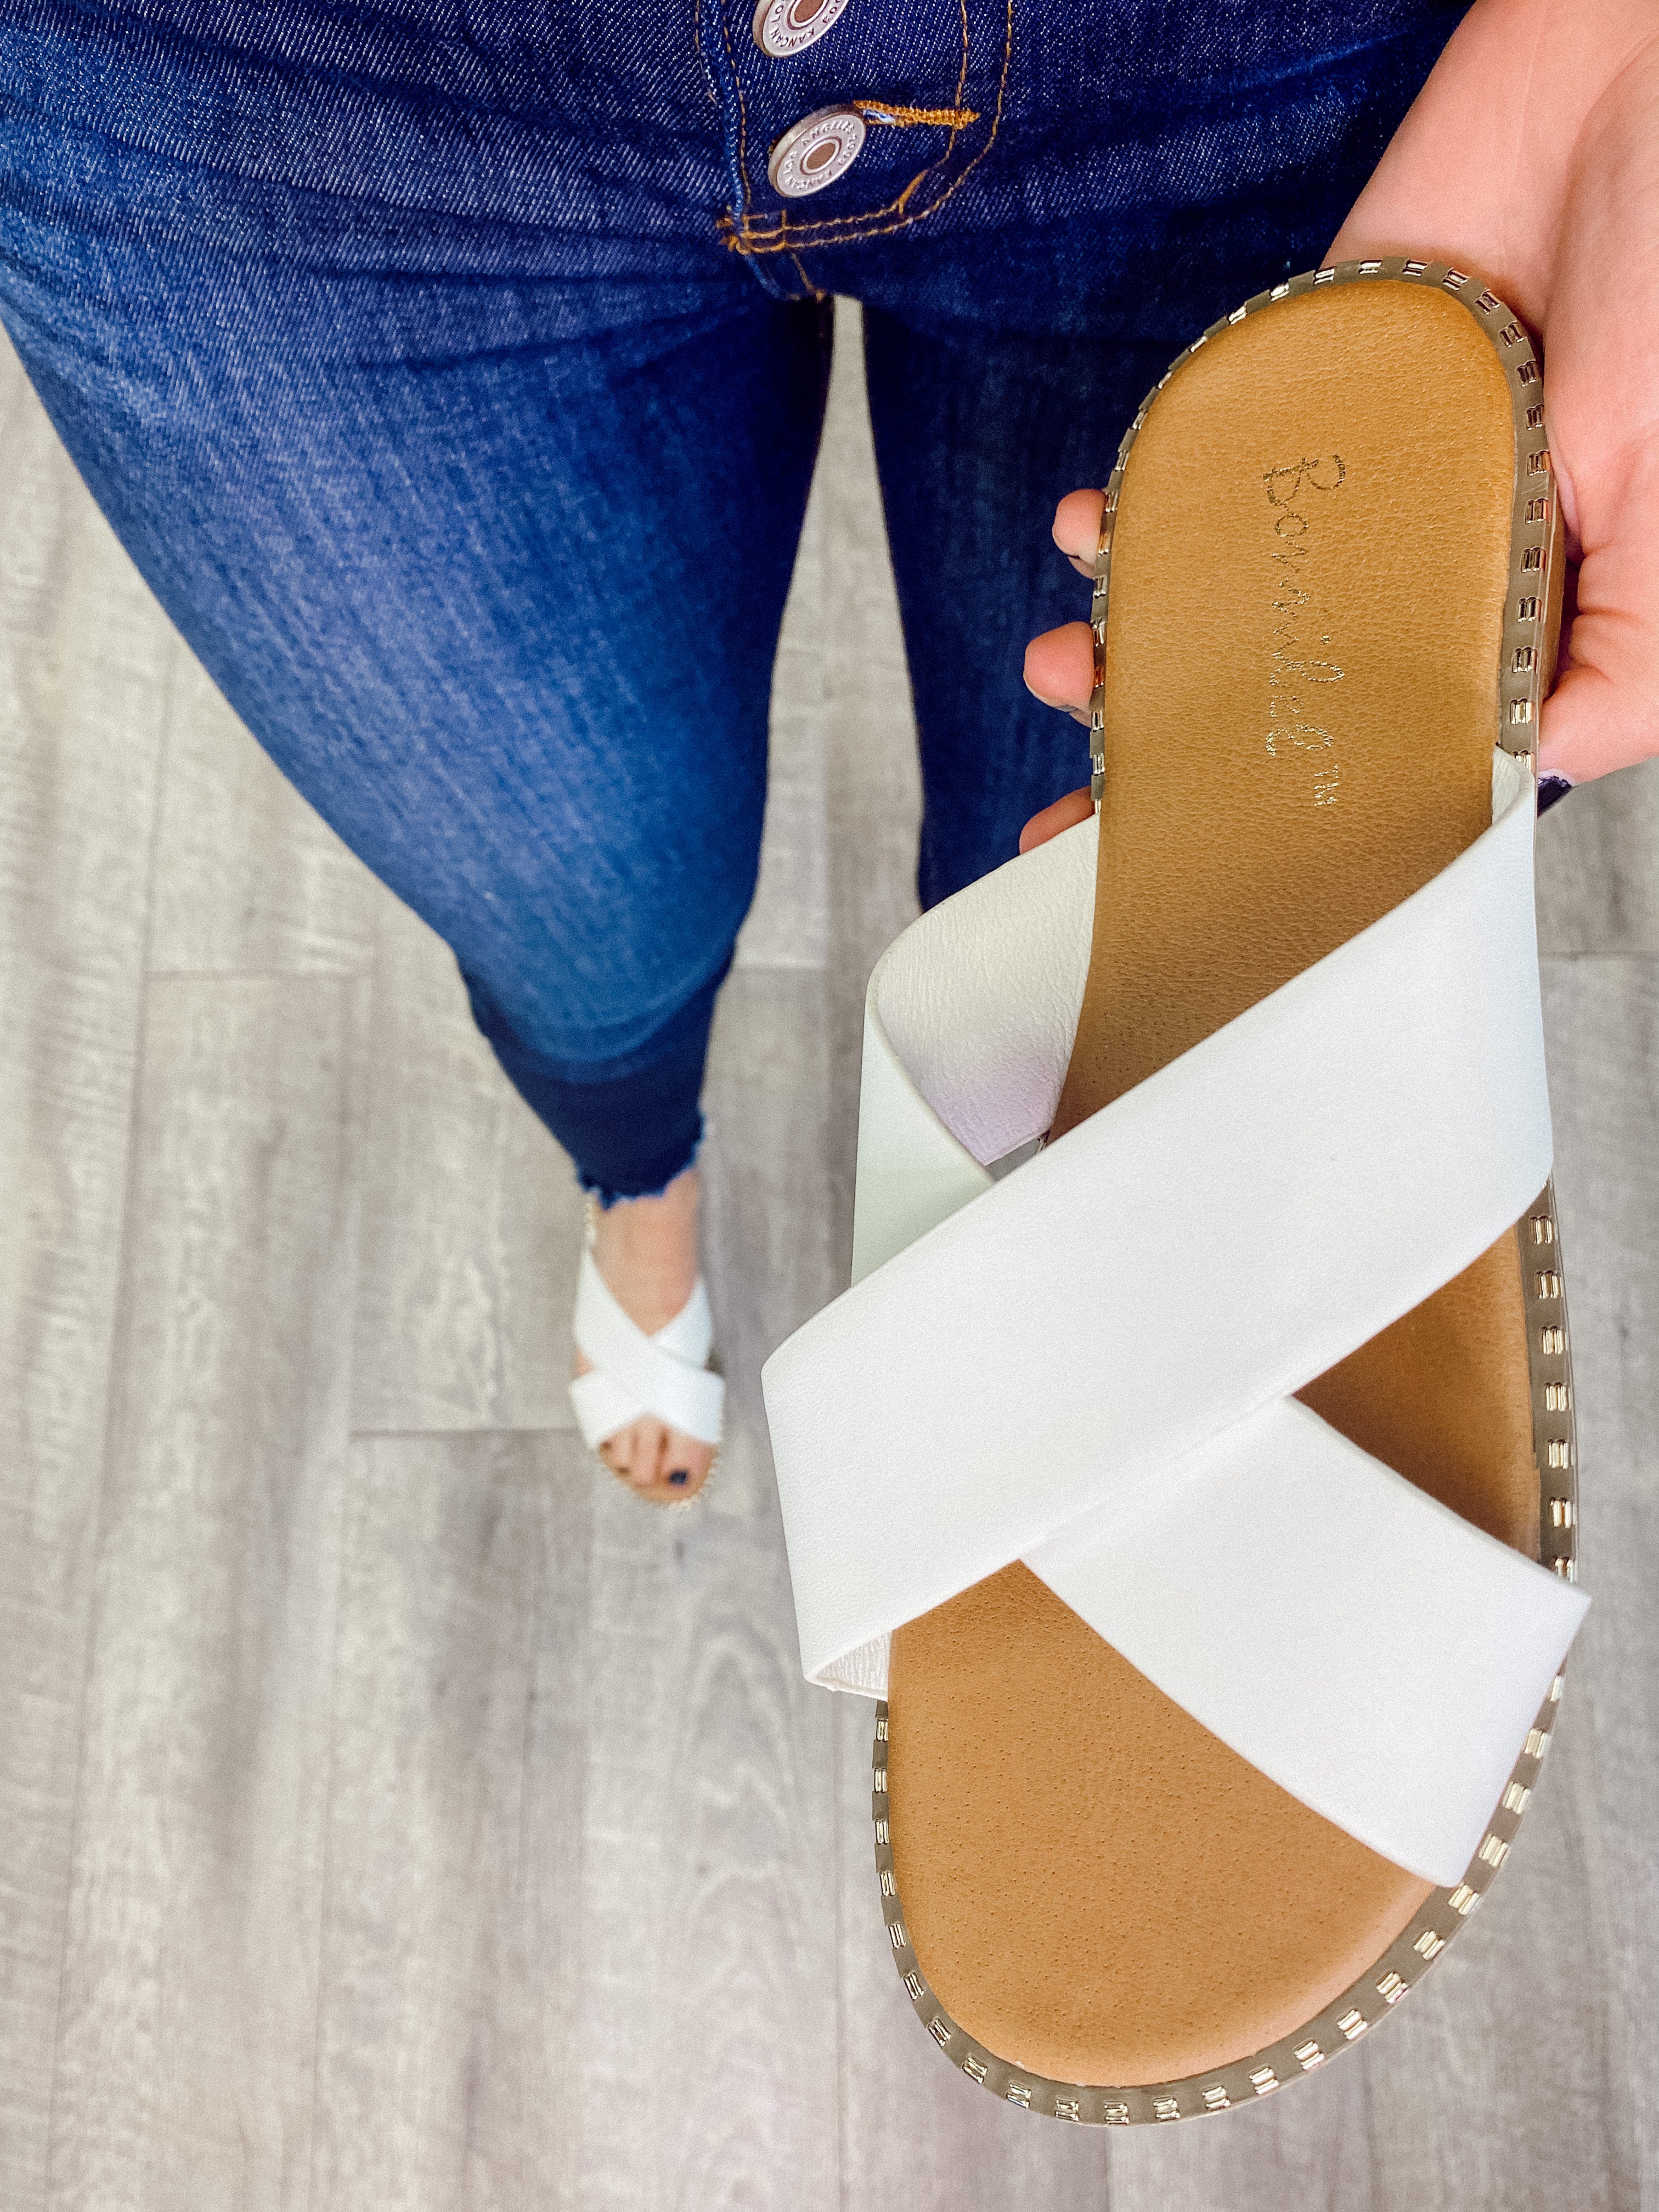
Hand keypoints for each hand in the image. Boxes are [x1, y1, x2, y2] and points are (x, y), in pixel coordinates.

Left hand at [1021, 0, 1658, 829]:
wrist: (1634, 78)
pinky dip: (1131, 506)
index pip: (1383, 759)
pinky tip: (1087, 529)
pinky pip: (1197, 468)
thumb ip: (1617, 665)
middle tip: (1074, 811)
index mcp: (1514, 619)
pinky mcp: (1301, 391)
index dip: (1287, 828)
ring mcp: (1355, 480)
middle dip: (1169, 760)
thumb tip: (1513, 779)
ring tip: (1065, 663)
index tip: (1187, 884)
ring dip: (1126, 640)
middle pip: (1276, 697)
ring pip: (1219, 593)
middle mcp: (1425, 564)